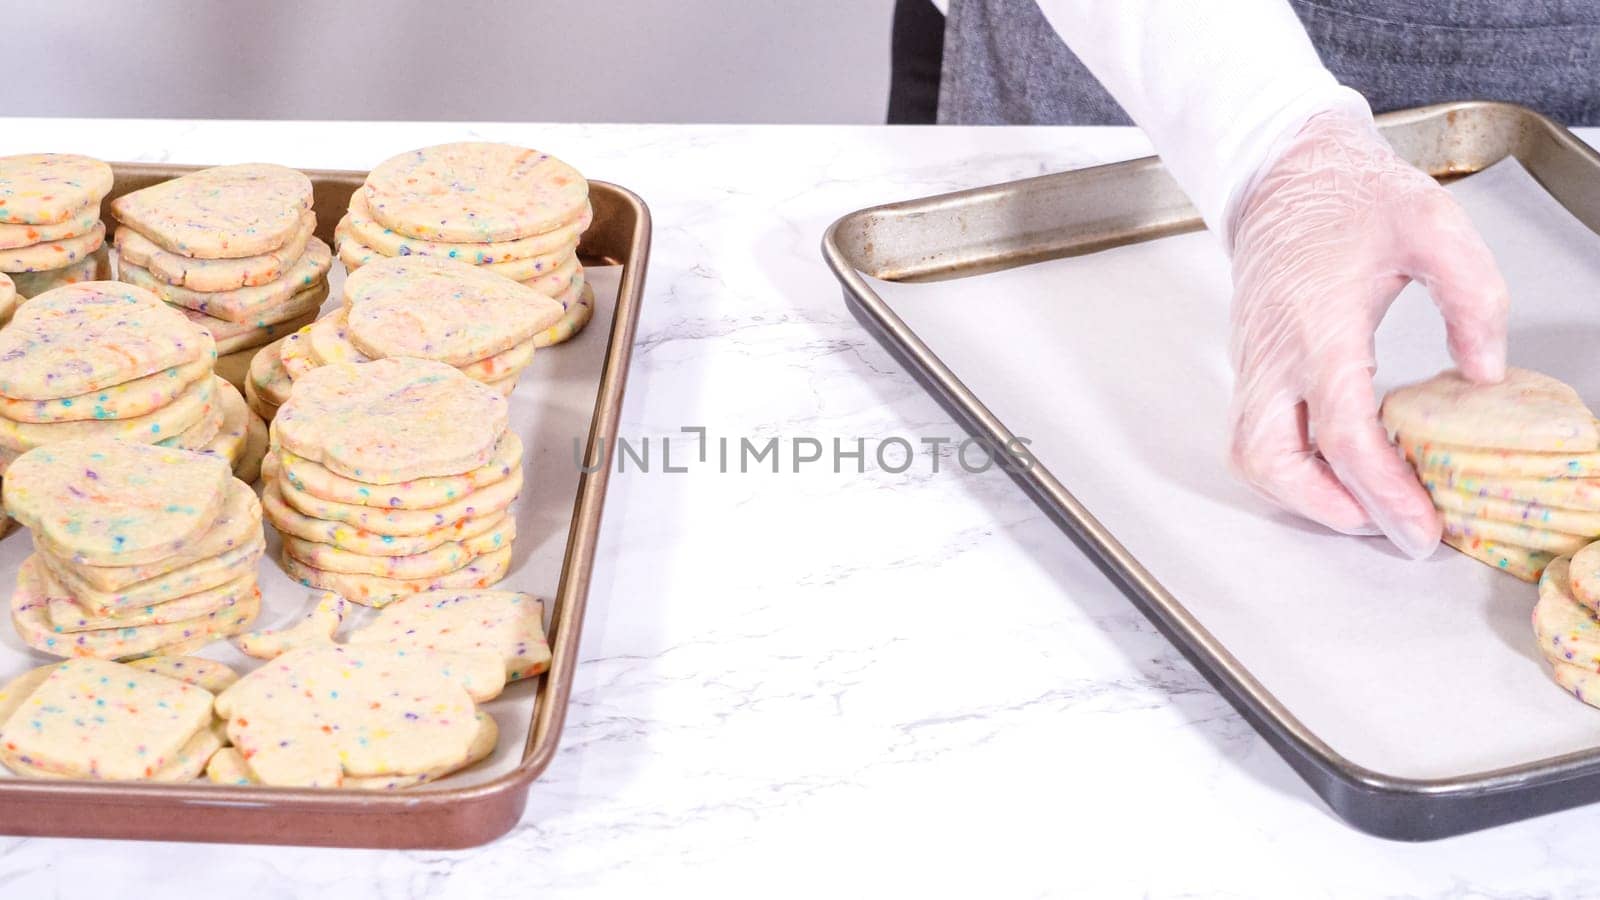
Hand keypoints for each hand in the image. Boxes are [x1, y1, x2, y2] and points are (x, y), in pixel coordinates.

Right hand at [1227, 109, 1508, 557]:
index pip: (1342, 432)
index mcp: (1319, 326)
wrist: (1287, 176)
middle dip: (1328, 507)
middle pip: (1273, 461)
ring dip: (1302, 493)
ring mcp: (1254, 363)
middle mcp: (1273, 354)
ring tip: (1365, 501)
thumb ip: (1473, 297)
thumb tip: (1486, 371)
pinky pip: (1257, 435)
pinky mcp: (1252, 366)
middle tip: (1389, 522)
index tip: (1421, 527)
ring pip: (1253, 456)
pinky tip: (1341, 464)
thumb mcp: (1435, 226)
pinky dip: (1293, 467)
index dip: (1383, 490)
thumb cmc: (1354, 198)